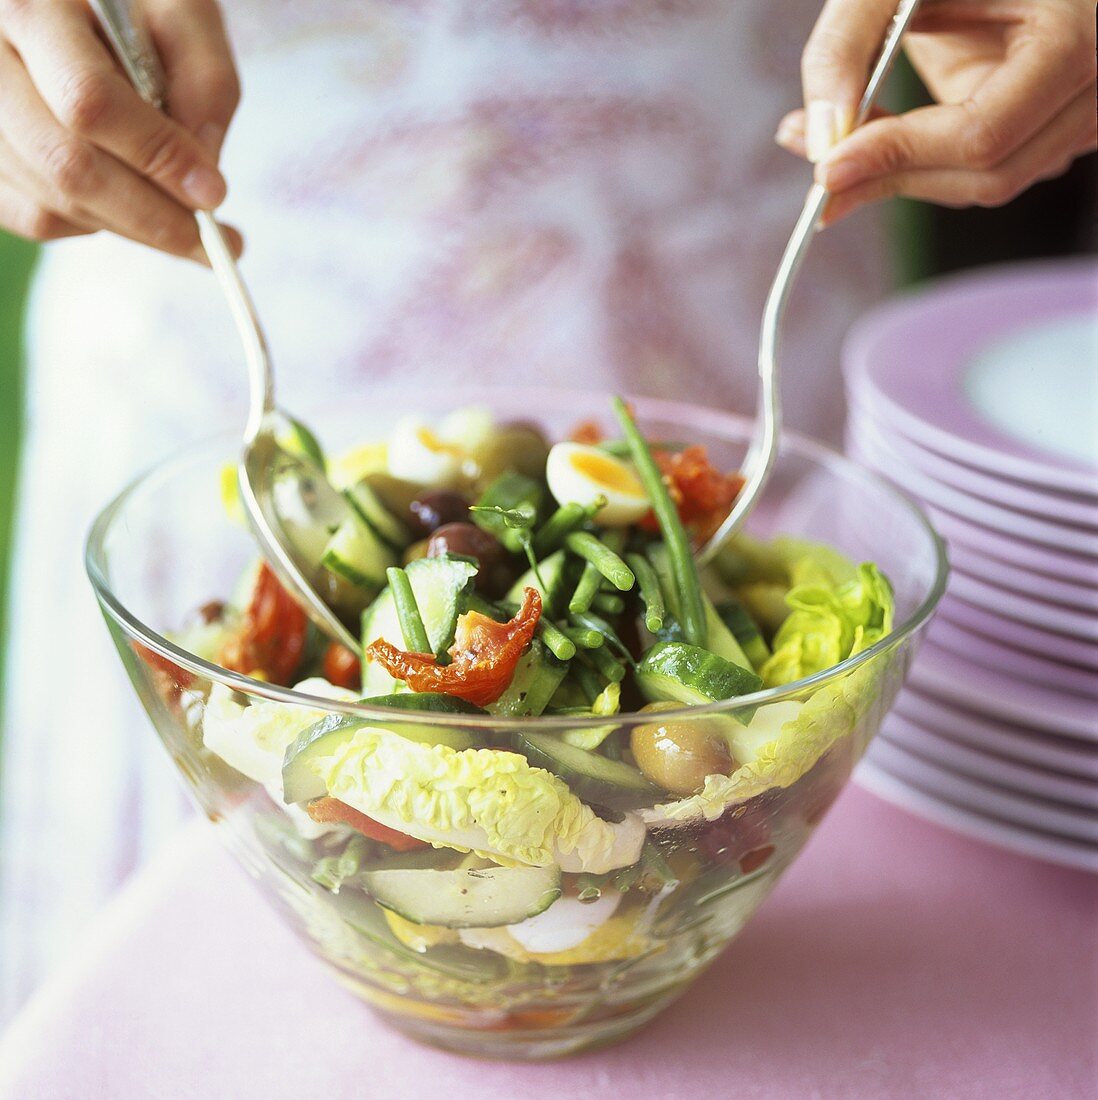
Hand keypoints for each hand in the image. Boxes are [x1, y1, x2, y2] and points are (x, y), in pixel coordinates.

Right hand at [0, 0, 241, 259]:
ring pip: (52, 202)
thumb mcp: (182, 14)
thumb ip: (206, 82)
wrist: (78, 7)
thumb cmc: (133, 5)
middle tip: (213, 242)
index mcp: (32, 6)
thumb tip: (203, 177)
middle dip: (152, 217)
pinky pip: (34, 218)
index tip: (214, 194)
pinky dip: (92, 225)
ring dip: (130, 226)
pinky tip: (126, 204)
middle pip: (67, 165)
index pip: (88, 100)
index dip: (157, 157)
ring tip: (179, 217)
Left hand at [776, 0, 1097, 224]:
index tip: (827, 166)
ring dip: (899, 175)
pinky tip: (873, 137)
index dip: (899, 155)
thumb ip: (849, 42)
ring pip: (981, 184)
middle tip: (814, 166)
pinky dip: (921, 164)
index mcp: (1079, 37)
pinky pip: (983, 170)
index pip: (982, 134)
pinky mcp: (1060, 131)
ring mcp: (1087, 117)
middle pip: (983, 175)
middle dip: (890, 176)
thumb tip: (820, 140)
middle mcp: (1097, 88)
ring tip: (830, 144)